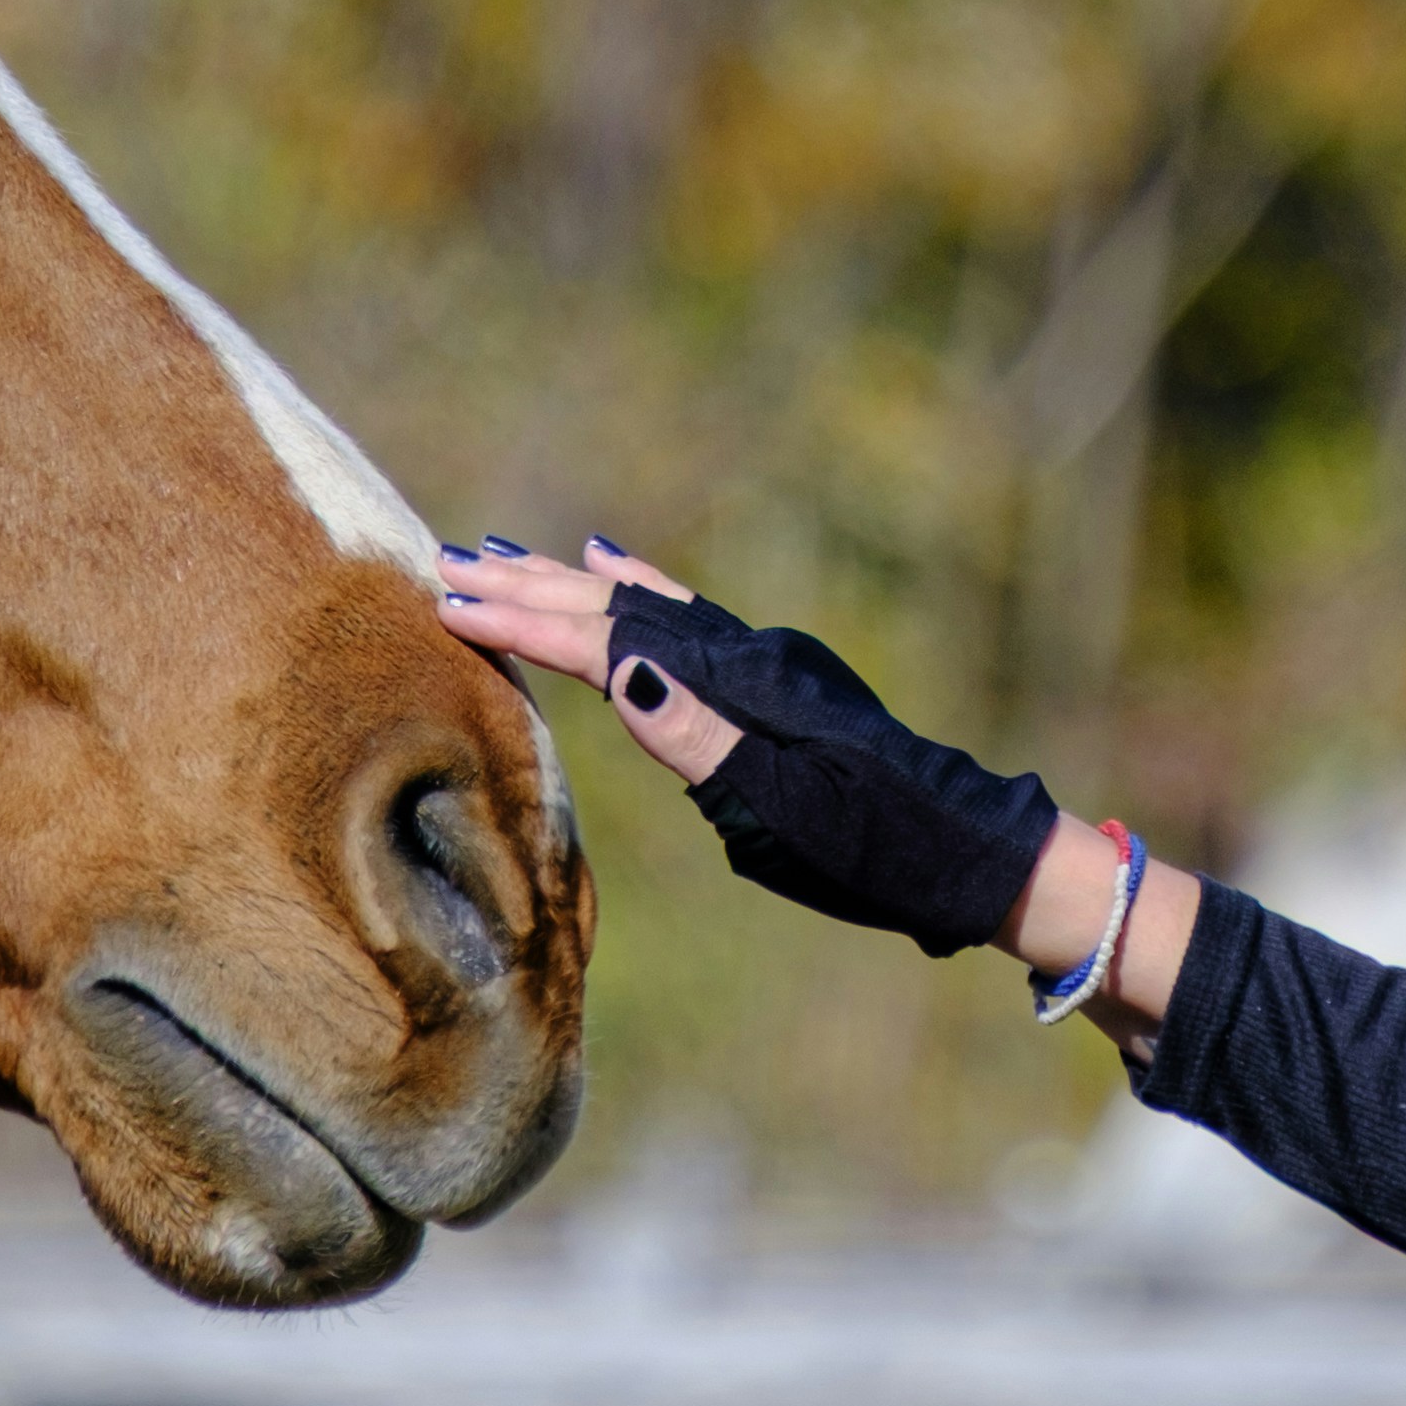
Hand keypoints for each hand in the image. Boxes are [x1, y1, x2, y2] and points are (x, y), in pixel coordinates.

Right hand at [434, 538, 1058, 957]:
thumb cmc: (871, 848)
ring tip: (500, 557)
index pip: (609, 644)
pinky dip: (634, 589)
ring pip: (644, 606)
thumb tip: (625, 674)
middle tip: (445, 567)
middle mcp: (746, 655)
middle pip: (618, 611)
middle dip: (530, 590)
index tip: (452, 605)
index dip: (528, 626)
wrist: (960, 844)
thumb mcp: (781, 814)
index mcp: (737, 687)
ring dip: (568, 585)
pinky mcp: (772, 675)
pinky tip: (611, 565)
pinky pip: (683, 613)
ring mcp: (761, 658)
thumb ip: (700, 743)